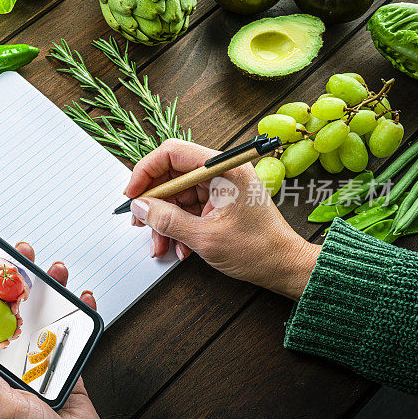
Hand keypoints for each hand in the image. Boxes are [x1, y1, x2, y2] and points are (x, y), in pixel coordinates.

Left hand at [0, 242, 109, 418]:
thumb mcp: (0, 406)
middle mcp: (14, 365)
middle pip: (14, 315)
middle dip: (17, 284)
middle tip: (21, 256)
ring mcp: (42, 366)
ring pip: (44, 319)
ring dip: (50, 292)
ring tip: (55, 270)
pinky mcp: (69, 371)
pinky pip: (73, 336)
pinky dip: (79, 315)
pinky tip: (82, 297)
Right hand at [0, 295, 23, 349]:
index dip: (1, 344)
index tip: (6, 343)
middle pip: (6, 333)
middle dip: (14, 335)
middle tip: (17, 333)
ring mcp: (2, 315)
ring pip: (12, 322)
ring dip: (18, 323)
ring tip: (19, 322)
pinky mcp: (6, 306)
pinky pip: (12, 309)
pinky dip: (15, 310)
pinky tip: (16, 311)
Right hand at [126, 139, 320, 300]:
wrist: (284, 266)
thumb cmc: (258, 250)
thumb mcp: (205, 237)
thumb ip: (168, 220)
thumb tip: (140, 208)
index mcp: (223, 168)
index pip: (172, 152)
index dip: (146, 171)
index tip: (133, 194)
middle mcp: (221, 171)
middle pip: (171, 174)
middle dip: (153, 202)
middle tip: (139, 222)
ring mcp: (219, 186)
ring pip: (176, 195)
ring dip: (164, 221)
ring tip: (160, 245)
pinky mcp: (218, 201)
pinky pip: (187, 208)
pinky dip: (177, 226)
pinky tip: (178, 247)